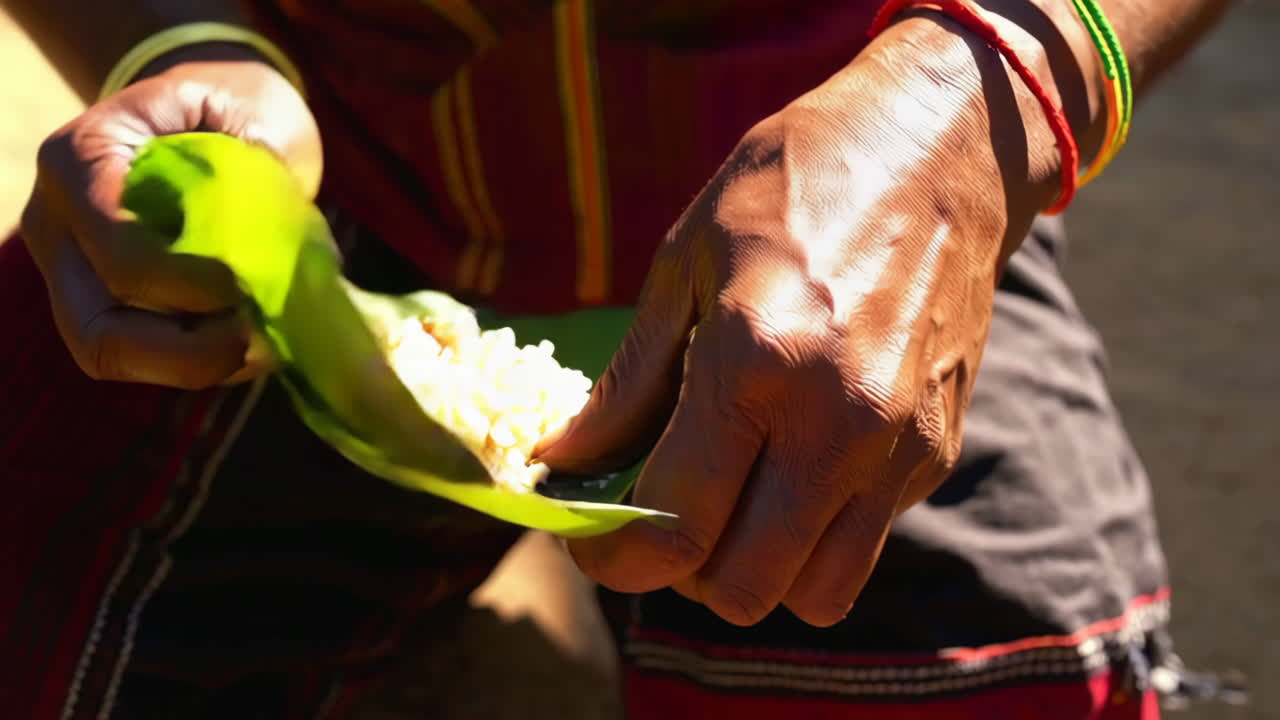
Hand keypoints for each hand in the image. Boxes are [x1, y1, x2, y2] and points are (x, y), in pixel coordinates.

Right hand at [20, 45, 321, 388]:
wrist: (211, 112)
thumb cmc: (232, 106)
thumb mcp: (251, 112)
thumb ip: (265, 175)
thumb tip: (294, 253)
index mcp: (81, 158)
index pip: (117, 250)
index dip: (184, 284)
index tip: (244, 285)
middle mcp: (59, 224)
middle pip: (97, 328)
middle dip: (185, 352)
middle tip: (257, 340)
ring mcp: (73, 273)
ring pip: (112, 354)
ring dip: (195, 366)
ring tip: (263, 344)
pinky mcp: (107, 307)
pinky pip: (142, 359)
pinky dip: (204, 363)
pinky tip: (257, 342)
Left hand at [536, 15, 1064, 625]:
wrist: (938, 151)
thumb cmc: (794, 187)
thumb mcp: (682, 264)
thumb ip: (628, 383)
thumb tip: (564, 462)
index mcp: (754, 365)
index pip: (673, 529)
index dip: (614, 561)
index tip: (592, 547)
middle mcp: (834, 425)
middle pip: (742, 588)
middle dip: (682, 574)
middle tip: (660, 521)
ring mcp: (896, 448)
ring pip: (813, 595)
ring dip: (755, 573)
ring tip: (728, 508)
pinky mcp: (935, 453)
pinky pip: (862, 545)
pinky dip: (814, 537)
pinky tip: (791, 466)